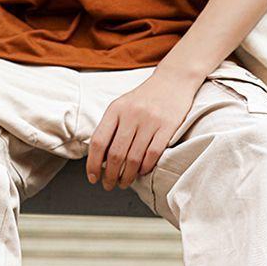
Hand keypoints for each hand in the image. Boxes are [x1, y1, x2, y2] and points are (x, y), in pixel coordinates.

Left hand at [87, 70, 199, 189]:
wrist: (173, 79)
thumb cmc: (145, 97)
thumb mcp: (122, 106)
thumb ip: (110, 127)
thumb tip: (100, 158)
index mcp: (115, 109)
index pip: (98, 142)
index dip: (93, 164)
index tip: (93, 177)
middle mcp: (131, 114)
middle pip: (116, 154)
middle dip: (110, 175)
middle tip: (109, 185)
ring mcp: (150, 121)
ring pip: (134, 158)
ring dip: (127, 176)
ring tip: (124, 182)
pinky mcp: (167, 126)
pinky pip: (153, 154)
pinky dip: (145, 168)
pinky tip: (142, 172)